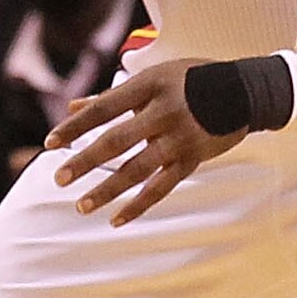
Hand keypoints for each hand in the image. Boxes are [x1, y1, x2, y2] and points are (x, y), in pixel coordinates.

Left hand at [43, 59, 246, 225]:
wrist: (245, 91)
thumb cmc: (192, 80)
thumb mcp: (154, 78)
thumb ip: (113, 95)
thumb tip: (74, 106)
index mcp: (149, 86)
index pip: (103, 108)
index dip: (76, 125)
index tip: (51, 142)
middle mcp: (164, 112)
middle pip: (116, 140)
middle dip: (85, 161)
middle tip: (59, 178)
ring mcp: (180, 137)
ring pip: (137, 169)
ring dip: (107, 190)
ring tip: (82, 206)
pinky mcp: (193, 158)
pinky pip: (162, 187)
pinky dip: (139, 205)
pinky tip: (117, 219)